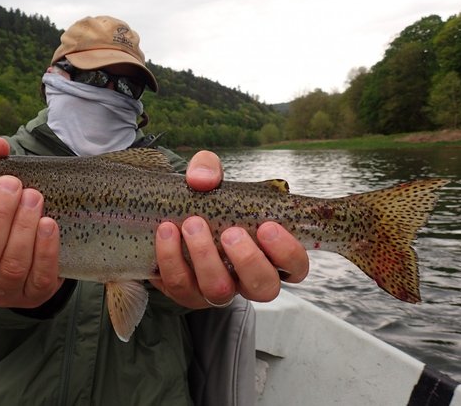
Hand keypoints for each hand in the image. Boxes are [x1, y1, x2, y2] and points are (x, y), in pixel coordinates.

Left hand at [151, 151, 308, 308]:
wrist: (164, 216)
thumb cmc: (203, 201)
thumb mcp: (210, 178)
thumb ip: (209, 168)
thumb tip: (202, 180)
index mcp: (268, 254)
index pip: (295, 267)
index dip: (287, 252)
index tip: (267, 227)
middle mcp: (246, 279)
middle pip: (264, 288)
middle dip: (248, 260)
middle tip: (230, 232)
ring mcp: (216, 290)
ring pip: (219, 291)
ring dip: (205, 257)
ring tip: (192, 224)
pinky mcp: (184, 291)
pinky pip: (180, 284)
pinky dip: (171, 257)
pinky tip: (166, 230)